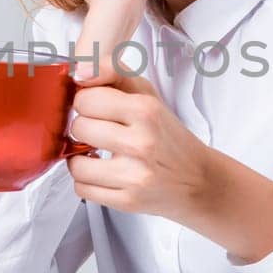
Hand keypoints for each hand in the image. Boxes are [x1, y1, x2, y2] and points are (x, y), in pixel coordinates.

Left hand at [65, 72, 212, 224]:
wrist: (197, 180)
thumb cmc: (167, 136)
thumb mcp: (147, 95)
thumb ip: (113, 72)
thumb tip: (79, 71)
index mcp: (146, 111)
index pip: (86, 99)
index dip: (87, 103)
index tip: (96, 109)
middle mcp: (141, 143)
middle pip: (79, 128)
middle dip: (85, 129)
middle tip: (101, 132)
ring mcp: (134, 175)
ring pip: (75, 163)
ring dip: (82, 160)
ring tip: (98, 155)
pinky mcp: (128, 201)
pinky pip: (82, 189)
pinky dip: (88, 182)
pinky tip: (104, 174)